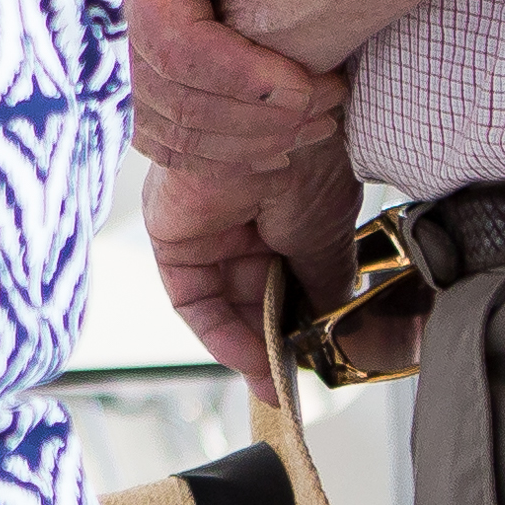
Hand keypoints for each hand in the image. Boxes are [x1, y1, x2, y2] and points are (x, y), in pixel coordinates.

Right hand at [117, 0, 346, 174]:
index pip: (175, 43)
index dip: (242, 78)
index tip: (305, 85)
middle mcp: (110, 19)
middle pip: (174, 98)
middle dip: (259, 116)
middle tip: (329, 104)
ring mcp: (116, 62)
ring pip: (173, 132)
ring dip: (251, 141)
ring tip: (318, 123)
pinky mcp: (132, 95)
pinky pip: (170, 146)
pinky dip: (227, 156)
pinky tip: (278, 145)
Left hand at [146, 136, 363, 381]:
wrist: (275, 122)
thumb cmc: (307, 159)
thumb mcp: (325, 236)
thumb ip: (322, 283)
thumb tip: (331, 323)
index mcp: (283, 210)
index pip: (282, 279)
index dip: (294, 325)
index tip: (308, 364)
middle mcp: (242, 217)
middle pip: (250, 296)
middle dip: (271, 342)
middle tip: (290, 382)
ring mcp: (207, 223)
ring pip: (223, 301)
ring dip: (248, 344)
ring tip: (276, 377)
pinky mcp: (173, 230)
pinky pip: (192, 296)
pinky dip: (218, 331)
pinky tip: (249, 355)